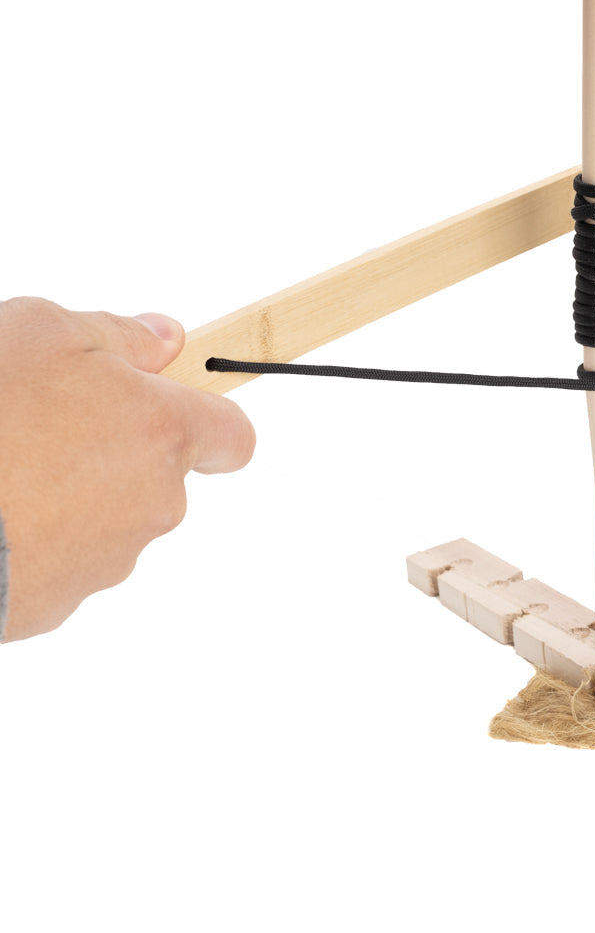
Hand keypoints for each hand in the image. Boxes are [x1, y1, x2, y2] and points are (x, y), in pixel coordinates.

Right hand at [0, 298, 255, 640]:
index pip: (234, 437)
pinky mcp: (64, 601)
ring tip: (7, 465)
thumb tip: (167, 339)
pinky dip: (34, 536)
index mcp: (164, 434)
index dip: (209, 421)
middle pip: (158, 474)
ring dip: (69, 493)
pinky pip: (59, 558)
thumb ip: (119, 334)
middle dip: (111, 449)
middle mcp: (157, 502)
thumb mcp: (41, 331)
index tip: (167, 407)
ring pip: (107, 517)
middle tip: (43, 422)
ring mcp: (113, 558)